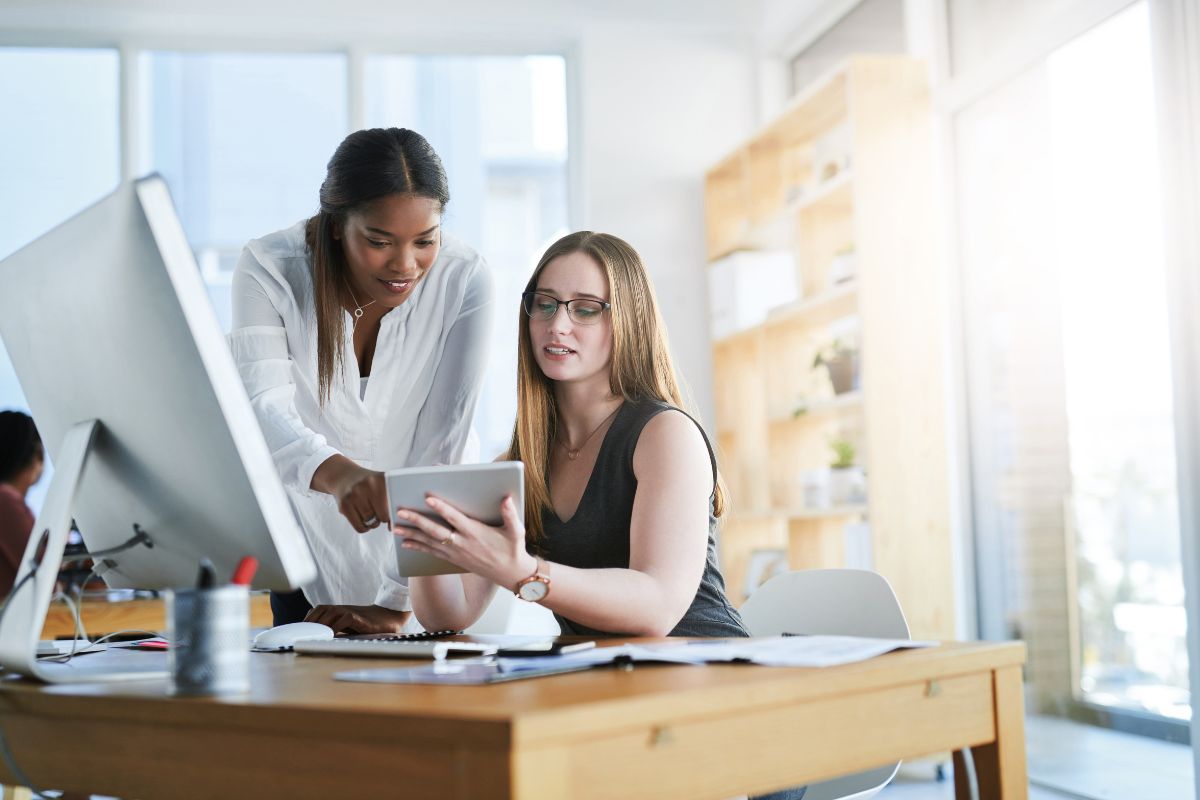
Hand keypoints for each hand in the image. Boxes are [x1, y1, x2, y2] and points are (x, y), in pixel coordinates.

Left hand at [304, 604, 411, 633]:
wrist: (385, 616)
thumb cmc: (363, 623)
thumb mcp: (344, 625)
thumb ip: (330, 629)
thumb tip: (314, 640)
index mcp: (331, 610)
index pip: (311, 615)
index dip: (302, 625)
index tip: (294, 636)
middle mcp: (336, 608)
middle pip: (316, 614)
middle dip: (307, 626)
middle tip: (299, 639)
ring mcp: (345, 611)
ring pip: (326, 617)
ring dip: (318, 627)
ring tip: (311, 638)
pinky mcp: (354, 616)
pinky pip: (341, 621)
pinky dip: (333, 629)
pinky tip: (329, 637)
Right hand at [311, 455, 388, 532]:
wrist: (344, 475)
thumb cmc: (366, 484)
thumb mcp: (381, 485)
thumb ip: (391, 501)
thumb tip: (392, 526)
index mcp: (380, 479)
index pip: (393, 504)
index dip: (394, 513)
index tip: (393, 516)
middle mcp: (367, 485)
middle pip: (382, 516)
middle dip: (382, 518)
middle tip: (379, 513)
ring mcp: (354, 495)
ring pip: (370, 522)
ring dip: (372, 522)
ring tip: (370, 513)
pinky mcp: (344, 505)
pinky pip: (359, 527)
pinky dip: (363, 527)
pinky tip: (363, 518)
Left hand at [397, 494, 534, 591]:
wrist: (511, 574)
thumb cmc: (513, 549)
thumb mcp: (516, 531)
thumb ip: (510, 513)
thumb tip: (505, 498)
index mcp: (476, 533)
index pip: (455, 518)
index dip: (442, 508)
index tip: (428, 498)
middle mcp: (462, 543)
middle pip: (435, 530)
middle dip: (417, 520)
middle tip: (400, 511)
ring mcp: (456, 553)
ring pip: (429, 542)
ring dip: (411, 534)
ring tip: (395, 526)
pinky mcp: (454, 559)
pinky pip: (432, 552)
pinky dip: (418, 547)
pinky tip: (406, 542)